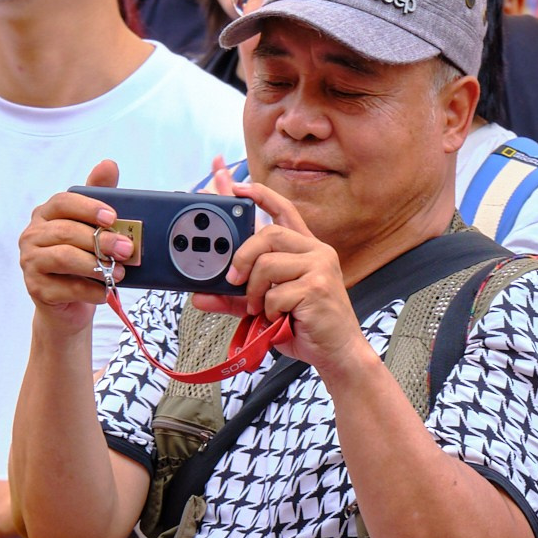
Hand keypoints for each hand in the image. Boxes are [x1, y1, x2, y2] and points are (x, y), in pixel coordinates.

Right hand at [18, 160, 124, 318]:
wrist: (68, 305)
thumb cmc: (81, 260)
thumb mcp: (91, 227)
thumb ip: (98, 196)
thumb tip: (108, 164)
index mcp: (45, 215)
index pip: (62, 202)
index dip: (88, 207)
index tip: (112, 217)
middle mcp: (32, 236)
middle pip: (66, 231)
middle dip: (100, 240)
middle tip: (126, 249)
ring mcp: (30, 263)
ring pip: (64, 257)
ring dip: (96, 264)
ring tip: (119, 271)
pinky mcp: (37, 289)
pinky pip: (67, 287)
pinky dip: (91, 289)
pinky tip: (106, 290)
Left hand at [215, 183, 364, 381]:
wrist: (338, 353)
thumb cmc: (304, 326)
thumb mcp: (264, 307)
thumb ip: (235, 297)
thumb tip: (200, 296)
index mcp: (305, 249)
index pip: (283, 209)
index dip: (259, 194)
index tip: (235, 183)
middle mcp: (315, 251)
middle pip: (268, 233)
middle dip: (242, 256)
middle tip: (233, 280)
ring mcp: (319, 267)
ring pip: (267, 263)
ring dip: (254, 290)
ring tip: (258, 309)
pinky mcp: (318, 286)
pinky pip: (276, 292)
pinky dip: (268, 309)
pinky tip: (278, 319)